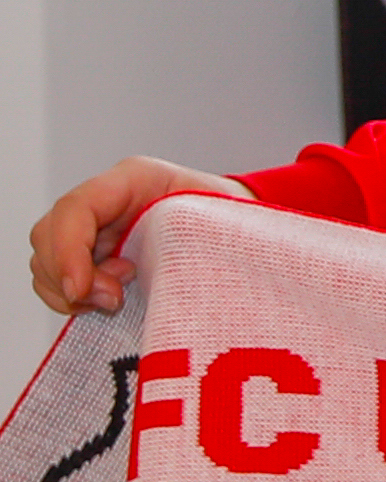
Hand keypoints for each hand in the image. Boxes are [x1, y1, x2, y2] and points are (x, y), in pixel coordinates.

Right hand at [29, 161, 241, 316]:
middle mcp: (105, 202)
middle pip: (48, 235)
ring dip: (70, 292)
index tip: (82, 290)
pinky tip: (110, 302)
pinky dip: (73, 300)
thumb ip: (189, 234)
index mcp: (133, 179)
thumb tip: (149, 270)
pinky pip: (58, 281)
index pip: (76, 208)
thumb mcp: (219, 217)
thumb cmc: (234, 218)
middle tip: (113, 299)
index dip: (67, 251)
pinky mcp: (92, 257)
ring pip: (46, 262)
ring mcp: (93, 230)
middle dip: (68, 277)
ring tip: (119, 297)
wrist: (242, 230)